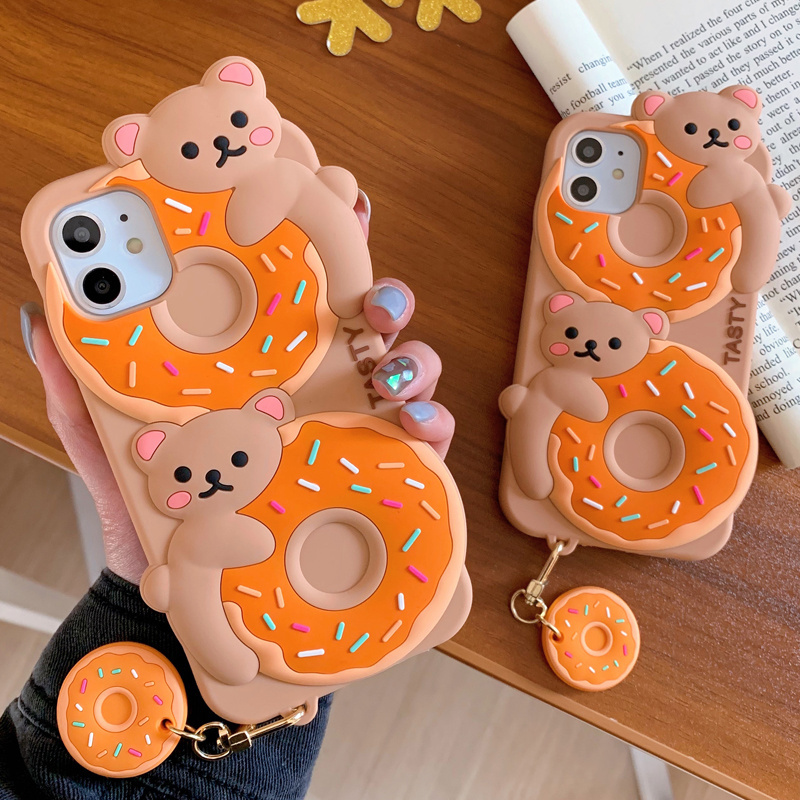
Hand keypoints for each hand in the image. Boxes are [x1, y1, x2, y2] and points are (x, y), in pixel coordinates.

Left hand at [20, 284, 455, 583]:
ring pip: (410, 371)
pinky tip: (417, 426)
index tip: (339, 200)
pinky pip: (423, 443)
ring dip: (417, 360)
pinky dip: (432, 426)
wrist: (190, 594)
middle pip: (373, 325)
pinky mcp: (379, 475)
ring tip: (394, 372)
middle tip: (373, 305)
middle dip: (388, 298)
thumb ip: (79, 388)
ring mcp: (353, 428)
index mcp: (267, 365)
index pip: (306, 293)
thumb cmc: (163, 514)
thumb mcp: (112, 447)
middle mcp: (320, 386)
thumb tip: (38, 318)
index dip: (330, 242)